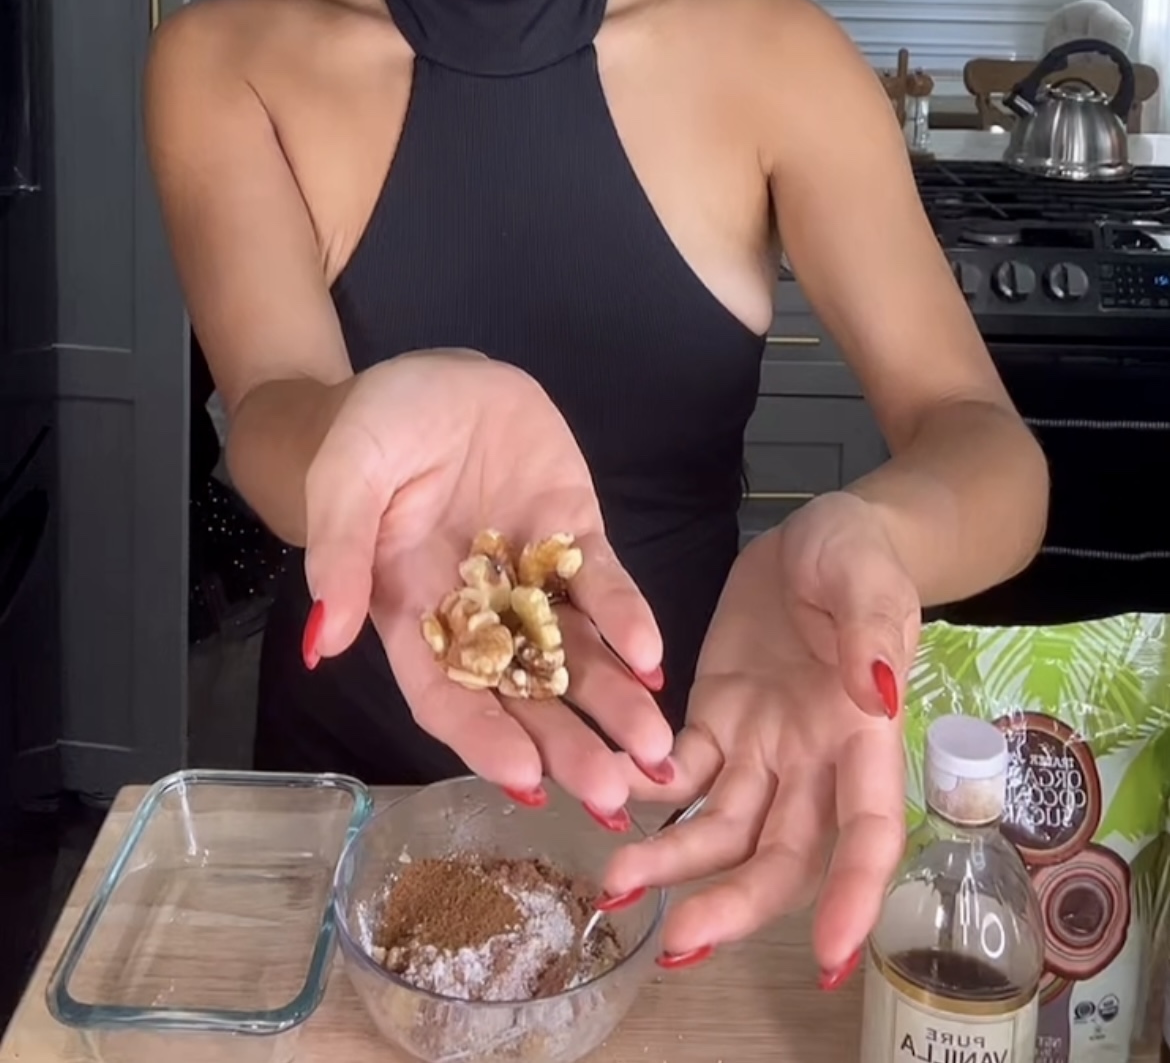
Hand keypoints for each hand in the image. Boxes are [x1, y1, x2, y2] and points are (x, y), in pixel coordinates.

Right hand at [302, 351, 672, 814]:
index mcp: (410, 613)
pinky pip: (604, 584)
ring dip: (614, 701)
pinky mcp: (573, 533)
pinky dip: (629, 621)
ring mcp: (530, 576)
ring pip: (576, 653)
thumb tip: (325, 641)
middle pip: (523, 694)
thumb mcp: (345, 478)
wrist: (432, 377)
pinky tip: (653, 659)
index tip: (525, 781)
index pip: (446, 694)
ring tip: (656, 748)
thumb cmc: (373, 431)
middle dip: (568, 745)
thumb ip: (341, 553)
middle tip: (615, 795)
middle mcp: (476, 611)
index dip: (483, 740)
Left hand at [603, 491, 919, 977]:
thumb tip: (879, 692)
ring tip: (614, 886)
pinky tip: (599, 794)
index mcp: (865, 736)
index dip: (853, 894)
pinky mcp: (714, 720)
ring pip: (720, 828)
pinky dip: (639, 788)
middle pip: (782, 853)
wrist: (817, 535)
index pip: (869, 830)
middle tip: (680, 941)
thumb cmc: (857, 557)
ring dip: (673, 864)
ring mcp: (761, 747)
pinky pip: (676, 770)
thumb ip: (871, 631)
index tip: (829, 959)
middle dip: (736, 903)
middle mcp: (815, 762)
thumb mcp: (869, 579)